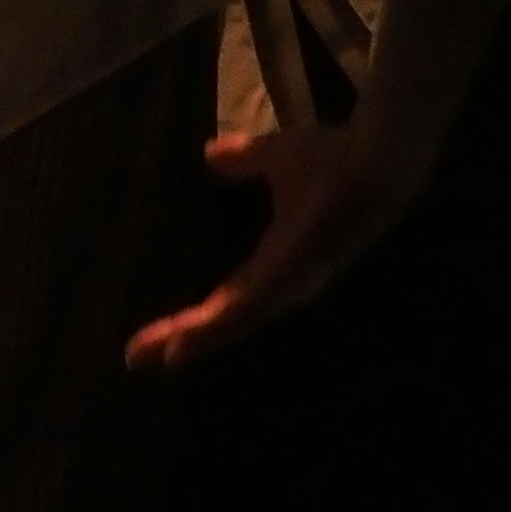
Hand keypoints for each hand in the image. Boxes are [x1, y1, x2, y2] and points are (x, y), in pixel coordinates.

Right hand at [126, 123, 427, 371]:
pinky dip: (211, 329)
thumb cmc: (335, 161)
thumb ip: (246, 159)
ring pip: (231, 322)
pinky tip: (182, 342)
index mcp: (279, 260)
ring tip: (153, 357)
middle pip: (224, 319)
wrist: (374, 159)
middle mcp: (283, 283)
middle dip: (182, 338)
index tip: (160, 336)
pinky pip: (243, 310)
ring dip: (192, 339)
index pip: (228, 298)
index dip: (195, 317)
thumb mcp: (276, 158)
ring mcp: (287, 284)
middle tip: (136, 358)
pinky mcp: (289, 278)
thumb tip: (211, 154)